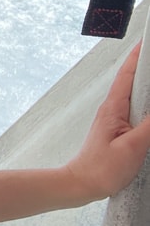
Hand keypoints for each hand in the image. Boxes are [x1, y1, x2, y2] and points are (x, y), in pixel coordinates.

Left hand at [66, 43, 149, 200]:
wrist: (81, 184)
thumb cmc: (102, 168)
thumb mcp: (133, 146)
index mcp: (114, 108)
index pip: (128, 74)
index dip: (139, 56)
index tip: (146, 41)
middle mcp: (113, 109)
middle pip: (133, 80)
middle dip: (145, 65)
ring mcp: (115, 119)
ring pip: (135, 95)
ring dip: (146, 82)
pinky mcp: (119, 130)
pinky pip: (136, 109)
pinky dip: (146, 101)